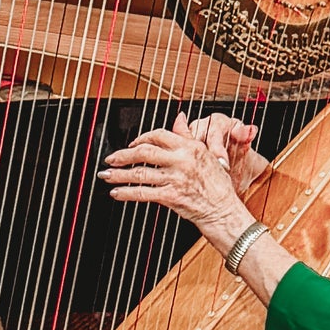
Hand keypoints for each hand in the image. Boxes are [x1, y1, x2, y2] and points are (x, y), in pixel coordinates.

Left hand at [100, 111, 257, 245]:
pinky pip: (142, 193)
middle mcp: (182, 161)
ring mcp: (175, 179)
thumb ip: (188, 136)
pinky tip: (117, 193)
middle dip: (122, 155)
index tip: (131, 144)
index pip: (159, 135)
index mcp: (190, 147)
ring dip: (119, 175)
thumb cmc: (217, 185)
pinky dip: (126, 193)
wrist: (223, 210)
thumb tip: (178, 119)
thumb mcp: (207, 154)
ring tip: (106, 175)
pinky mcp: (171, 196)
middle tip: (110, 158)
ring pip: (140, 173)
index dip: (141, 138)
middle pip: (144, 152)